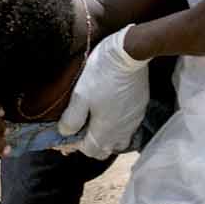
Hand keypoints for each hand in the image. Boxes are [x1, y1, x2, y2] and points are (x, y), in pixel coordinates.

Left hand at [57, 27, 151, 158]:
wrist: (129, 53)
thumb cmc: (102, 74)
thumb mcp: (80, 96)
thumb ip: (72, 119)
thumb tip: (65, 133)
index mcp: (106, 130)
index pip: (89, 150)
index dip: (75, 145)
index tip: (66, 134)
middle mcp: (122, 131)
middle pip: (105, 149)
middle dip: (90, 144)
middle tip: (79, 130)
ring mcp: (133, 121)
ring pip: (118, 140)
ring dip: (105, 137)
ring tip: (94, 123)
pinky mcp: (140, 109)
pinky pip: (128, 127)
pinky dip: (117, 126)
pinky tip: (110, 112)